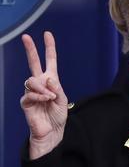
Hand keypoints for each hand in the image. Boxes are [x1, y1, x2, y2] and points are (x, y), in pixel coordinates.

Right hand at [20, 32, 67, 158]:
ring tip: (50, 98)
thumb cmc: (58, 116)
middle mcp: (40, 84)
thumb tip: (48, 79)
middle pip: (33, 63)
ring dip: (42, 88)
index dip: (49, 48)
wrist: (52, 131)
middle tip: (26, 37)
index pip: (49, 61)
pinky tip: (45, 100)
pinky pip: (29, 93)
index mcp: (51, 81)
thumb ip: (57, 89)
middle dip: (30, 50)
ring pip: (31, 80)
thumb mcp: (63, 101)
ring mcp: (31, 91)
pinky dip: (39, 96)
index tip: (47, 35)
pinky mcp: (26, 101)